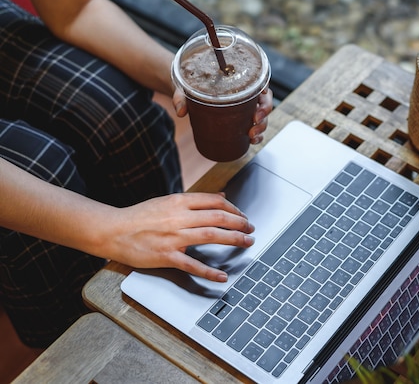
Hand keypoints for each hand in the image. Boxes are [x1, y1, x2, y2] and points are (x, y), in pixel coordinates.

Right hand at [104, 192, 254, 281]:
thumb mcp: (167, 201)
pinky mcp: (166, 256)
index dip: (234, 208)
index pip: (215, 201)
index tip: (242, 216)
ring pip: (211, 235)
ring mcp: (173, 237)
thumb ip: (195, 200)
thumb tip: (221, 196)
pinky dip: (210, 272)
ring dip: (234, 239)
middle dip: (240, 223)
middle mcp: (179, 217)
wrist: (112, 230)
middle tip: (251, 229)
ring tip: (247, 242)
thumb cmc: (139, 217)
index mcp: (179, 202)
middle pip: (218, 217)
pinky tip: (222, 276)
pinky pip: (192, 265)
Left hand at [172, 87, 273, 143]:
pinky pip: (256, 128)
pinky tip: (253, 141)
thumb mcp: (186, 88)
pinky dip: (257, 136)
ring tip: (252, 135)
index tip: (262, 94)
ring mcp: (246, 109)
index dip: (264, 87)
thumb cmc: (192, 86)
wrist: (189, 95)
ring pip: (262, 117)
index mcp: (238, 80)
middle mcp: (246, 94)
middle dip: (263, 113)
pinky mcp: (242, 121)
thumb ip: (182, 97)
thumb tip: (180, 111)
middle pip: (264, 101)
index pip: (258, 80)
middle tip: (254, 121)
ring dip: (261, 127)